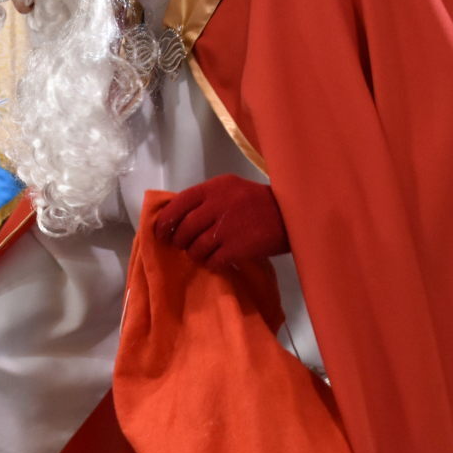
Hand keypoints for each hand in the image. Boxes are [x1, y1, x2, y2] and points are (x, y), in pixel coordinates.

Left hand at [153, 174, 289, 270]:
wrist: (292, 215)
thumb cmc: (259, 203)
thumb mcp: (231, 189)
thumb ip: (206, 199)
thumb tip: (177, 217)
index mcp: (214, 188)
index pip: (178, 204)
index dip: (165, 221)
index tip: (160, 232)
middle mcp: (217, 205)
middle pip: (183, 229)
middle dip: (180, 241)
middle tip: (185, 245)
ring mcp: (226, 227)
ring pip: (195, 248)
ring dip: (195, 254)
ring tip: (204, 253)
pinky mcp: (236, 247)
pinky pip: (212, 261)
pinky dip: (211, 263)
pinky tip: (218, 260)